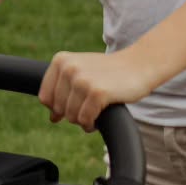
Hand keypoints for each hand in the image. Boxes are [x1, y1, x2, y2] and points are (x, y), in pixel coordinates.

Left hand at [39, 48, 153, 130]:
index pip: (46, 98)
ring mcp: (82, 80)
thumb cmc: (109, 72)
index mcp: (61, 60)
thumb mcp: (81, 73)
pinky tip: (99, 117)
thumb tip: (52, 118)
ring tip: (96, 108)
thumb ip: (63, 91)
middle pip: (58, 109)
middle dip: (73, 113)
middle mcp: (69, 68)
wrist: (139, 65)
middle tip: (90, 104)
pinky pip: (85, 120)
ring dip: (84, 119)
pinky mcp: (97, 93)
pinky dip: (91, 124)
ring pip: (71, 117)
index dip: (59, 107)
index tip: (77, 101)